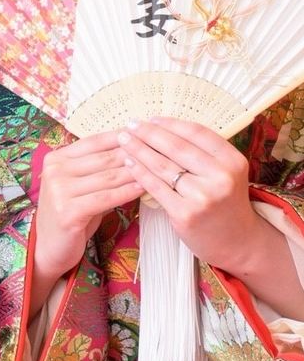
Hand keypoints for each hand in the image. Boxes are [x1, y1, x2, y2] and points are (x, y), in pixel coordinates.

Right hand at [33, 132, 144, 284]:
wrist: (49, 246)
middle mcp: (55, 171)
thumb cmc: (71, 213)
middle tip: (161, 151)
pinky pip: (106, 198)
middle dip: (134, 154)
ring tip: (158, 169)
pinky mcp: (68, 211)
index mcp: (56, 158)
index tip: (147, 134)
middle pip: (104, 158)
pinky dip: (127, 192)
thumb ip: (99, 170)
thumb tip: (135, 150)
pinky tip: (143, 188)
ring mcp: (59, 190)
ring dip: (136, 172)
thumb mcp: (80, 186)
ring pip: (108, 177)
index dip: (122, 137)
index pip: (94, 141)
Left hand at [116, 117, 259, 271]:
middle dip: (149, 133)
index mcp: (233, 161)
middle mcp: (221, 177)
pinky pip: (155, 186)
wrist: (237, 242)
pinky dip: (139, 172)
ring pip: (162, 165)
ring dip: (138, 149)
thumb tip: (163, 126)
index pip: (196, 133)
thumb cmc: (225, 201)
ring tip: (123, 139)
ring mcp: (203, 196)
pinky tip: (128, 162)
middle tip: (130, 124)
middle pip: (176, 147)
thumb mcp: (226, 173)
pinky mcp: (185, 213)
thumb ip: (204, 152)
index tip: (151, 118)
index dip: (171, 123)